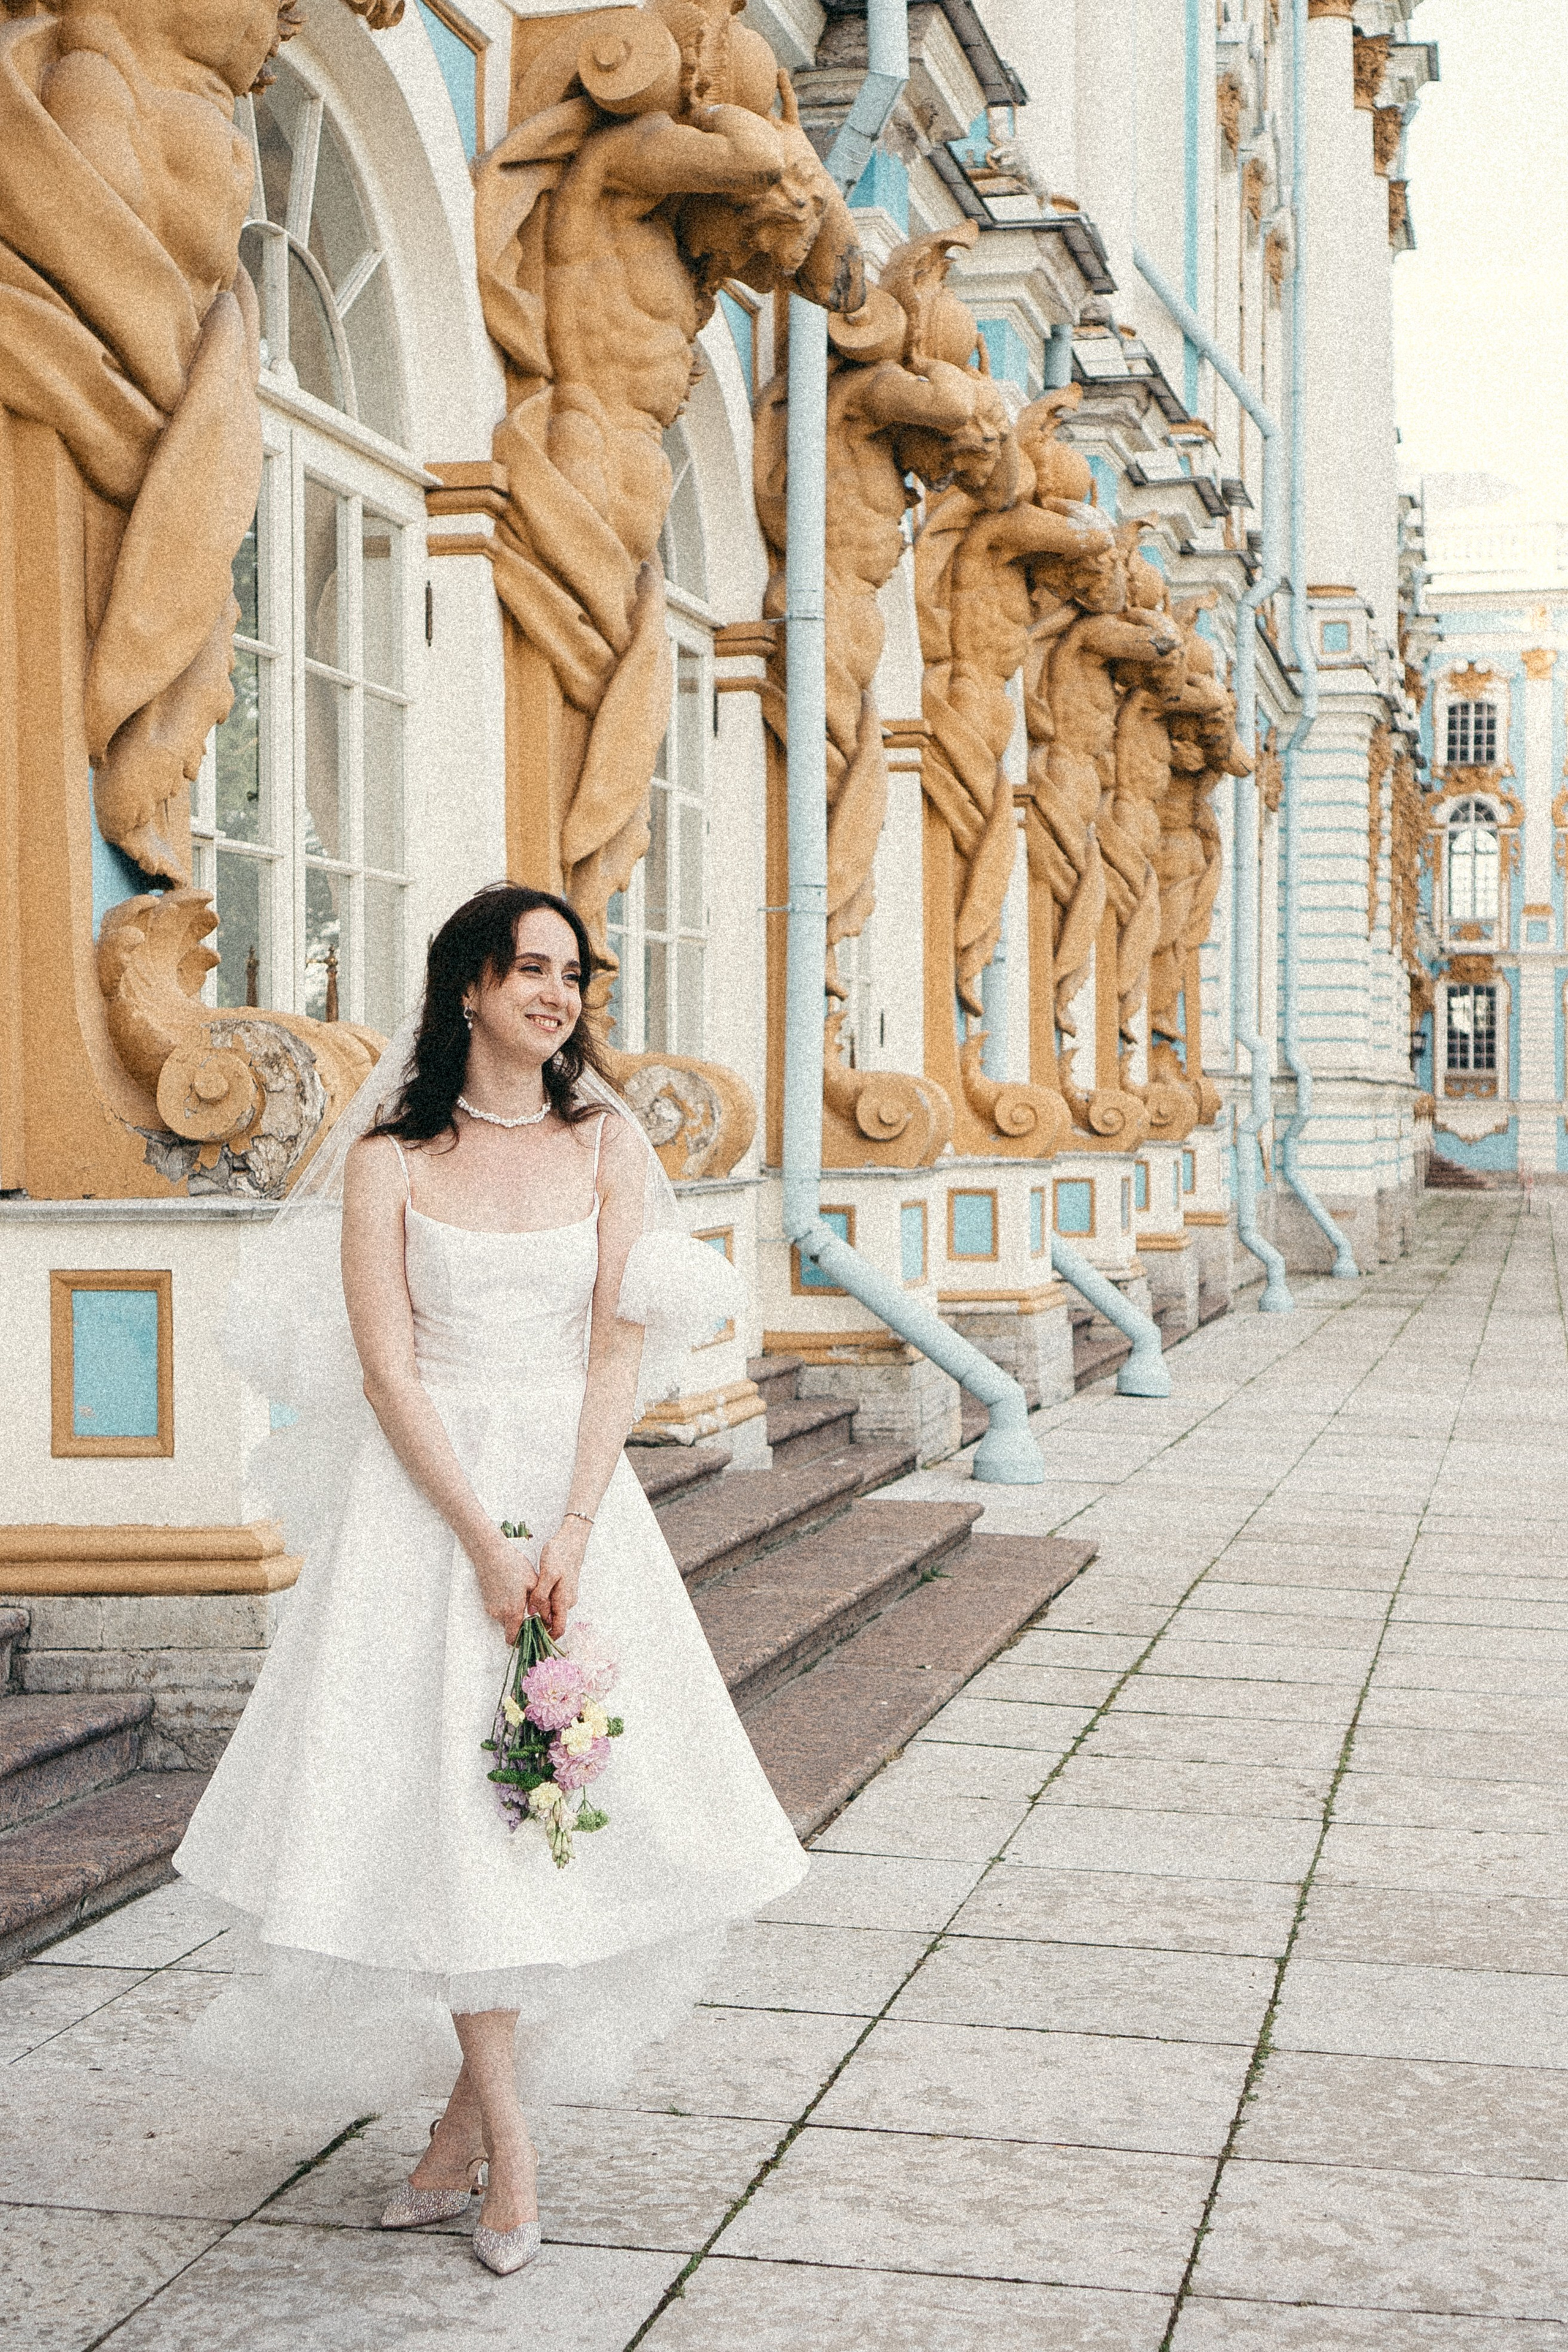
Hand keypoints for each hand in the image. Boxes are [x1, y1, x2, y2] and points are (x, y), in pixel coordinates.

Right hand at [474, 1533, 536, 1645]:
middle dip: (522, 1627)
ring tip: (524, 1599)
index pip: (514, 1639)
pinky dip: (507, 1608)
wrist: (490, 1554)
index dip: (524, 1641)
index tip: (534, 1635)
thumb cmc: (512, 1565)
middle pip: (510, 1630)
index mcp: (511, 1611)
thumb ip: (541, 1604)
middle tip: (533, 1617)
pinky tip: (514, 1593)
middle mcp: (499, 1613)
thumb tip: (548, 1618)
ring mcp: (491, 1608)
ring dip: (515, 1616)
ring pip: (505, 1620)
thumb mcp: (533, 1583)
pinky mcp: (487, 1601)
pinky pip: (499, 1611)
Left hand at [529, 1516, 588, 1641]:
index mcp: (564, 1600)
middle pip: (554, 1621)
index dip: (546, 1637)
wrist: (572, 1539)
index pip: (559, 1628)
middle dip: (539, 1625)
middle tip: (520, 1625)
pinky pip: (552, 1601)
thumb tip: (532, 1612)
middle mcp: (568, 1600)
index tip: (531, 1640)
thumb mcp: (548, 1573)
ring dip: (539, 1614)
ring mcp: (566, 1594)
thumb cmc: (560, 1554)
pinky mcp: (563, 1587)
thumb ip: (541, 1594)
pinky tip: (531, 1597)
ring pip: (552, 1611)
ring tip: (522, 1610)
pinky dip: (542, 1603)